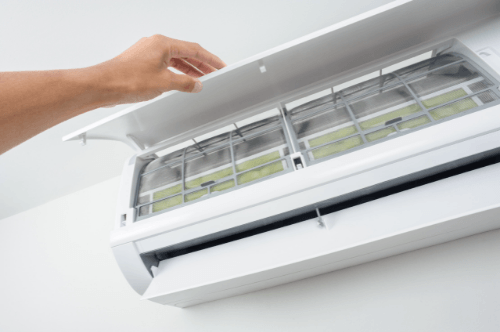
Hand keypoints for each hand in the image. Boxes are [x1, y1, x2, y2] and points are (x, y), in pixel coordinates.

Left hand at [97, 34, 225, 105]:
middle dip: (201, 64)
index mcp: (162, 43)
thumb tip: (196, 84)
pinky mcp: (141, 63)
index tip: (220, 65)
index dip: (210, 59)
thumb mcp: (164, 83)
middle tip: (214, 73)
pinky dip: (176, 72)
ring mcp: (147, 53)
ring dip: (189, 69)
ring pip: (175, 59)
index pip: (194, 49)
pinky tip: (181, 81)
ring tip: (201, 79)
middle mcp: (155, 45)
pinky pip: (165, 65)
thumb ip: (185, 83)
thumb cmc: (126, 80)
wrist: (103, 86)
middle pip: (185, 53)